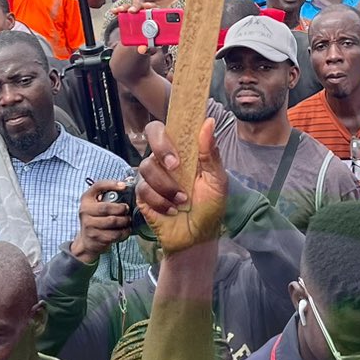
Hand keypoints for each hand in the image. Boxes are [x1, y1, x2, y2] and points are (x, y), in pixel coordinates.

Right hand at [70, 181, 135, 263]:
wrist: (87, 241)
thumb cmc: (96, 219)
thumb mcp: (97, 205)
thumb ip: (108, 196)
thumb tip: (127, 184)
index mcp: (86, 199)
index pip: (97, 186)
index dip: (111, 184)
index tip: (124, 186)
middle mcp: (85, 211)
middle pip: (106, 207)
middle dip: (121, 208)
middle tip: (127, 209)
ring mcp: (89, 225)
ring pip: (112, 221)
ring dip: (124, 221)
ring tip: (128, 220)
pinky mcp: (96, 237)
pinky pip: (114, 234)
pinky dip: (124, 232)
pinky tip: (126, 230)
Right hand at [137, 120, 228, 250]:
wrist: (197, 238)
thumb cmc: (209, 208)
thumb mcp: (217, 181)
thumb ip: (210, 153)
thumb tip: (208, 121)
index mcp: (183, 152)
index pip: (169, 126)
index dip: (171, 123)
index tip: (179, 132)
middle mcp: (165, 160)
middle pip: (151, 135)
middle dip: (162, 148)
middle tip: (176, 166)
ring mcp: (152, 177)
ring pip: (147, 167)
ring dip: (167, 186)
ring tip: (182, 201)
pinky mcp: (142, 195)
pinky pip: (143, 189)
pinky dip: (160, 201)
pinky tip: (172, 210)